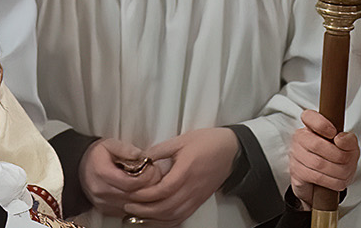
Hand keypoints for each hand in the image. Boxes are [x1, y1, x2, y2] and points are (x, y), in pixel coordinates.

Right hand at [78, 138, 162, 216]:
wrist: (78, 167)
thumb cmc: (95, 156)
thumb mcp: (109, 144)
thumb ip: (126, 149)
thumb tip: (141, 155)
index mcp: (102, 173)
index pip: (131, 183)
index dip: (147, 176)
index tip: (152, 167)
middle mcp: (101, 191)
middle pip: (134, 196)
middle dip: (150, 186)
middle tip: (155, 174)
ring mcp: (103, 203)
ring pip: (133, 206)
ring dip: (146, 195)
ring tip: (149, 182)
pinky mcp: (106, 210)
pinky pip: (128, 210)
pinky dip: (137, 202)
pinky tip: (139, 191)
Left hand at [124, 127, 238, 226]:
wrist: (232, 150)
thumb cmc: (207, 142)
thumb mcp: (181, 140)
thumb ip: (160, 150)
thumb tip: (140, 158)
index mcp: (187, 170)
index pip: (164, 190)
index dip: (146, 195)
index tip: (131, 193)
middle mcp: (193, 187)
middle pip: (168, 207)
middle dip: (145, 209)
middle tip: (128, 206)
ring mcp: (197, 196)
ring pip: (175, 215)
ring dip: (154, 218)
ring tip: (137, 214)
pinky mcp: (199, 201)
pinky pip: (183, 216)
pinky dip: (167, 221)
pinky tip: (155, 219)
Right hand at [289, 110, 358, 208]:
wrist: (326, 181)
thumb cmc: (336, 159)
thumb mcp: (349, 147)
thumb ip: (349, 140)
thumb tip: (342, 138)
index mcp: (311, 126)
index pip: (309, 117)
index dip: (322, 124)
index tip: (334, 133)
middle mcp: (300, 139)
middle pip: (317, 145)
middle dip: (339, 156)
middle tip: (347, 160)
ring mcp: (296, 156)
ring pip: (318, 164)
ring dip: (338, 171)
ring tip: (345, 173)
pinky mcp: (296, 173)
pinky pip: (316, 177)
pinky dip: (332, 181)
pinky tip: (338, 180)